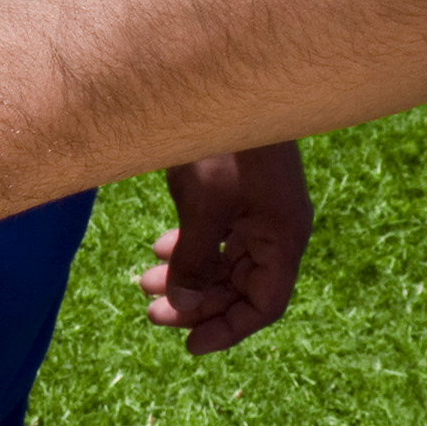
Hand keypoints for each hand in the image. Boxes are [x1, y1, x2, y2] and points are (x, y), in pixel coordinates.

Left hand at [137, 142, 311, 353]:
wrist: (227, 79)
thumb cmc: (223, 140)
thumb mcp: (204, 204)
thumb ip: (196, 260)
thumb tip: (184, 308)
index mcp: (283, 236)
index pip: (265, 304)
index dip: (229, 330)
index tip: (188, 346)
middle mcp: (276, 229)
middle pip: (242, 288)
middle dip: (197, 305)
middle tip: (150, 313)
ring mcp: (258, 210)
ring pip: (225, 263)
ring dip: (188, 279)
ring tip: (143, 283)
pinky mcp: (238, 194)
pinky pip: (217, 237)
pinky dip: (188, 249)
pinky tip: (157, 248)